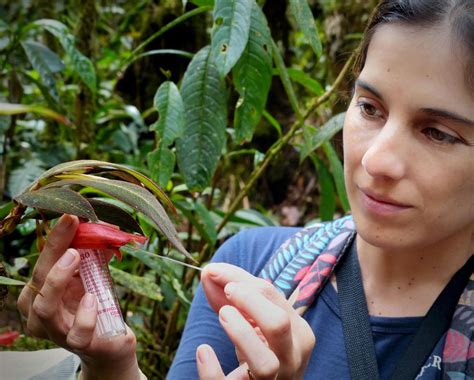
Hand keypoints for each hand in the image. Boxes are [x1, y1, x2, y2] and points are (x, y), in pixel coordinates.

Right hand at [17, 215, 139, 379]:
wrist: (110, 340)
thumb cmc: (94, 303)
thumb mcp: (93, 274)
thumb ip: (97, 251)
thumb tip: (108, 225)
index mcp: (40, 291)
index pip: (43, 261)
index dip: (55, 238)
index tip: (70, 216)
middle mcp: (40, 311)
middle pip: (40, 279)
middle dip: (55, 249)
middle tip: (73, 228)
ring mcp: (57, 330)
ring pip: (45, 307)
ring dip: (58, 279)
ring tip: (75, 257)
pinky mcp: (78, 343)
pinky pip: (75, 333)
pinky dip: (84, 315)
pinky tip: (92, 300)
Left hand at [196, 263, 314, 379]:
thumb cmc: (260, 351)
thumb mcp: (255, 322)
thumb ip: (233, 296)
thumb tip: (209, 271)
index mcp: (297, 332)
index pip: (273, 295)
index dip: (241, 280)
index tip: (215, 271)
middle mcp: (291, 357)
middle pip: (278, 324)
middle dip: (250, 301)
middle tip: (227, 292)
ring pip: (265, 363)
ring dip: (240, 334)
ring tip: (223, 315)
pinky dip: (213, 371)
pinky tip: (203, 351)